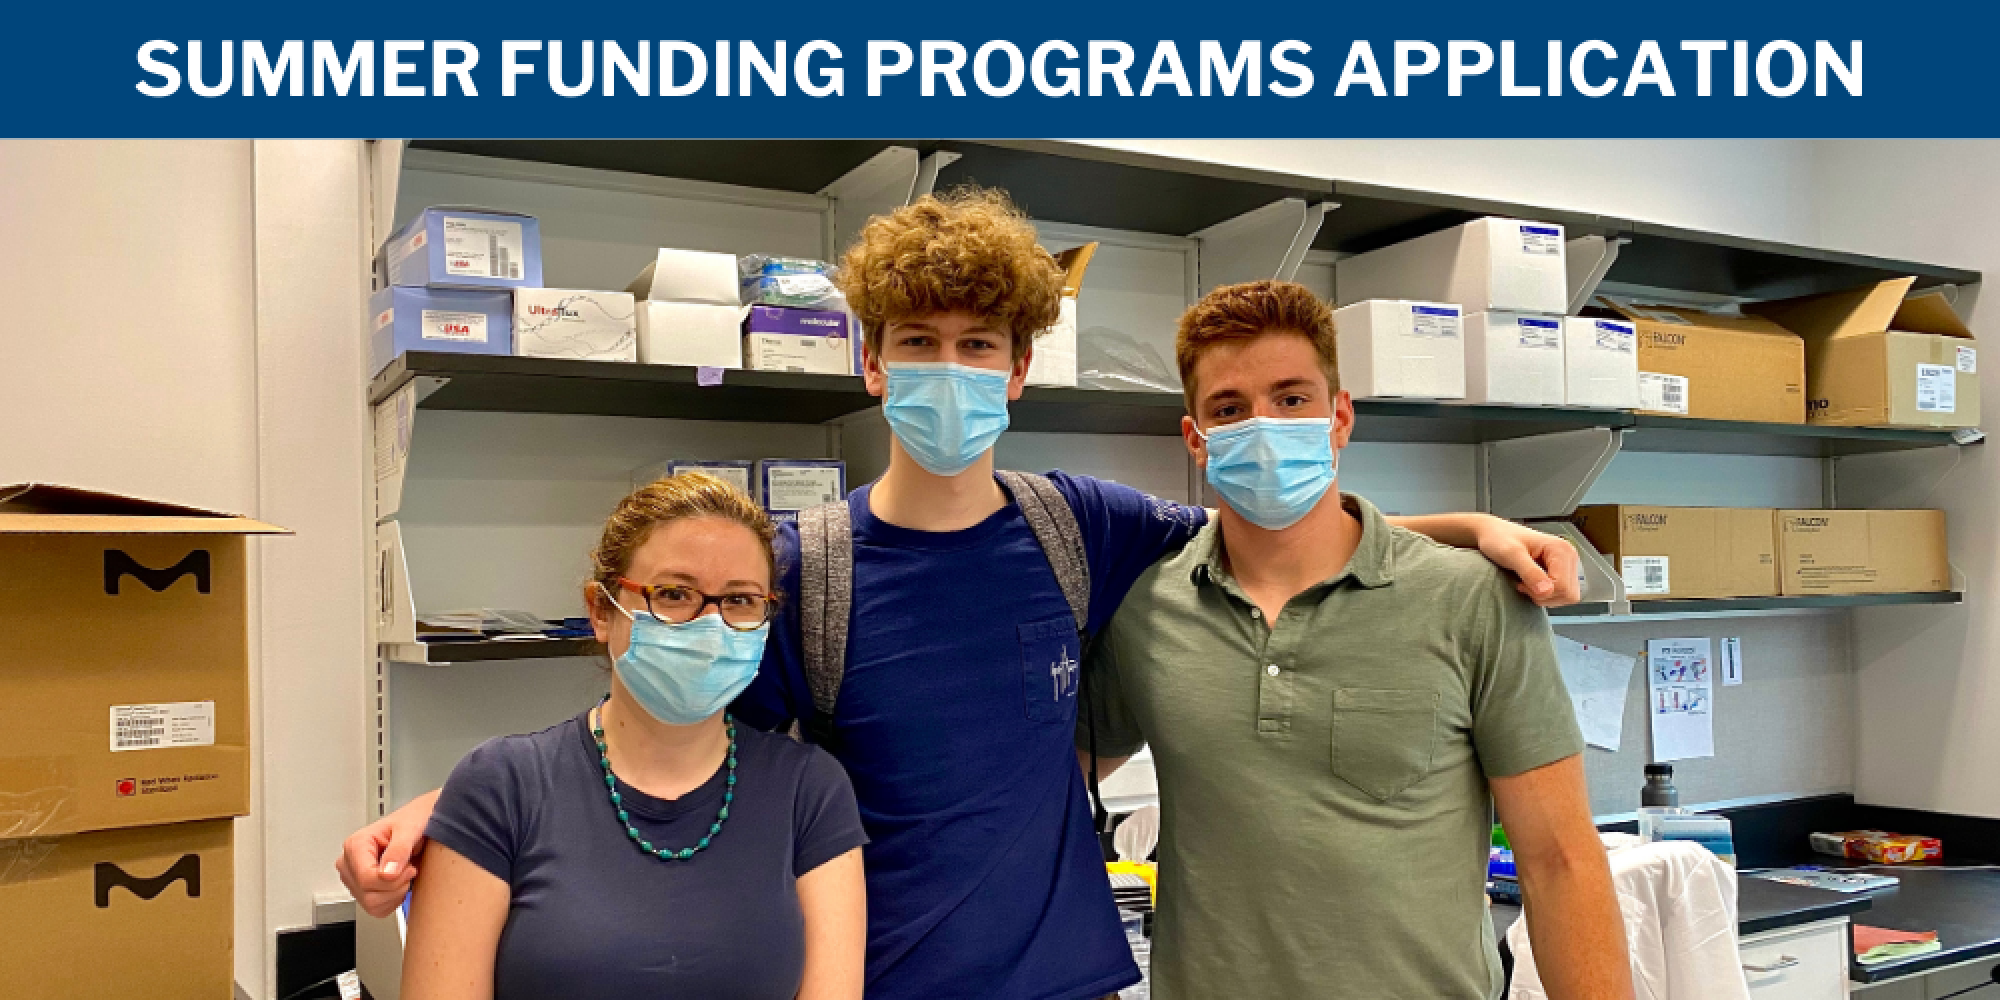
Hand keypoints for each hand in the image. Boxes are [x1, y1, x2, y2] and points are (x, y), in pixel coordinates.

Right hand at [335, 791, 437, 917]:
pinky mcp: (362, 890)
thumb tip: (386, 873)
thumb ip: (399, 849)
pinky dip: (393, 900)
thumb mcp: (410, 828)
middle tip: (409, 868)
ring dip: (396, 894)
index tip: (408, 868)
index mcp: (356, 845)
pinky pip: (377, 909)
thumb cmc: (413, 820)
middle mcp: (350, 863)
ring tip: (403, 873)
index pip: (366, 879)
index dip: (392, 880)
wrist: (419, 822)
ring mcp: (354, 879)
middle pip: (369, 895)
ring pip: (372, 905)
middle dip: (396, 887)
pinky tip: (399, 883)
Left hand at [1473, 518, 1580, 606]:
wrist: (1493, 533)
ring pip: (1566, 596)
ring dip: (1545, 597)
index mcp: (1561, 550)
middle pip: (1567, 593)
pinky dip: (1546, 595)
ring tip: (1526, 583)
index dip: (1541, 591)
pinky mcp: (1561, 572)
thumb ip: (1529, 572)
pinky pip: (1561, 594)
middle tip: (1523, 584)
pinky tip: (1532, 584)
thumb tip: (1547, 591)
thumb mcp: (1511, 555)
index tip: (1521, 582)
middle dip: (1544, 595)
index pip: (1563, 586)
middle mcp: (1569, 556)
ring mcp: (1567, 565)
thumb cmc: (1499, 539)